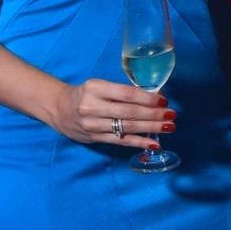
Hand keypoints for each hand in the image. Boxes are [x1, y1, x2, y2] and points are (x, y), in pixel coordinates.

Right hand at [50, 78, 174, 152]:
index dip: (147, 98)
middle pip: (129, 112)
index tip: (163, 100)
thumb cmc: (85, 94)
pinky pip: (121, 141)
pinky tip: (154, 144)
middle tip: (171, 115)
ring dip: (150, 128)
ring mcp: (93, 125)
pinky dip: (139, 142)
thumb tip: (153, 96)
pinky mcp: (95, 138)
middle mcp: (92, 107)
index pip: (126, 94)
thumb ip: (121, 91)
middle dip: (153, 114)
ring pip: (127, 127)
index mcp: (95, 88)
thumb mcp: (100, 86)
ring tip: (168, 126)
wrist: (59, 109)